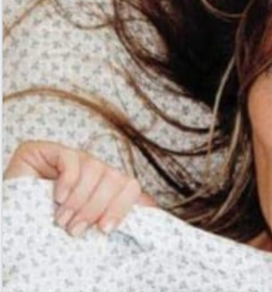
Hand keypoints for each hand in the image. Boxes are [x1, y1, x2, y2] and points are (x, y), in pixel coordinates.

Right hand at [4, 140, 156, 236]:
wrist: (9, 221)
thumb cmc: (45, 225)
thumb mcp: (83, 223)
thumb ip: (110, 215)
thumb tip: (151, 211)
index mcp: (105, 185)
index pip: (130, 185)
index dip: (121, 207)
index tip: (104, 229)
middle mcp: (93, 167)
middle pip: (115, 178)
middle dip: (95, 208)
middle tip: (75, 229)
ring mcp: (72, 156)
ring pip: (95, 169)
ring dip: (78, 201)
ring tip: (62, 219)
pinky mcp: (47, 149)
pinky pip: (72, 159)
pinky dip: (68, 181)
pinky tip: (57, 197)